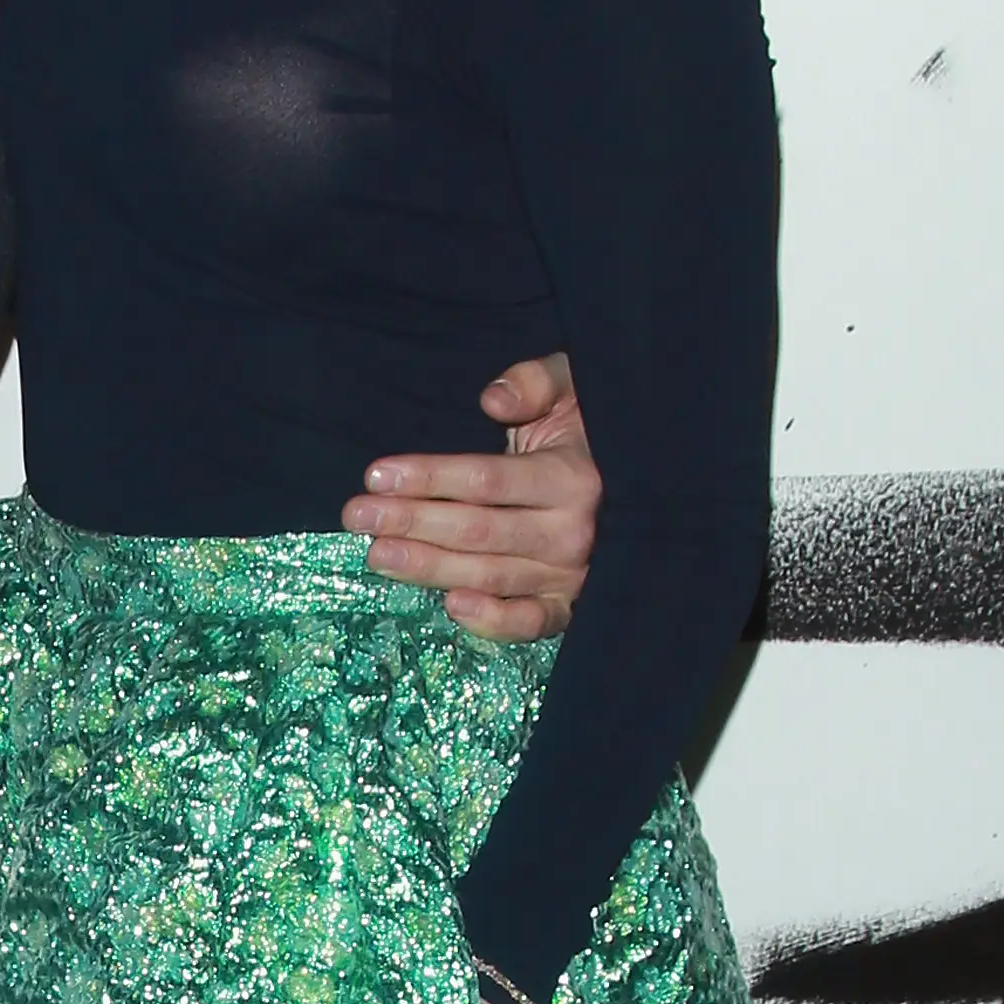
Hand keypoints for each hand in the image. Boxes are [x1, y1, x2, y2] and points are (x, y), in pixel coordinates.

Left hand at [341, 351, 596, 639]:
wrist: (647, 480)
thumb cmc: (591, 425)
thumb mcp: (572, 385)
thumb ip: (535, 381)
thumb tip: (493, 399)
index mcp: (573, 476)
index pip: (486, 480)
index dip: (429, 477)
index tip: (376, 475)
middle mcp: (575, 531)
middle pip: (479, 530)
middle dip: (411, 522)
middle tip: (355, 515)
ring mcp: (574, 574)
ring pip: (491, 574)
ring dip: (429, 567)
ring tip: (376, 554)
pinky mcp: (570, 605)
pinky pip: (532, 622)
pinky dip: (494, 622)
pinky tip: (450, 607)